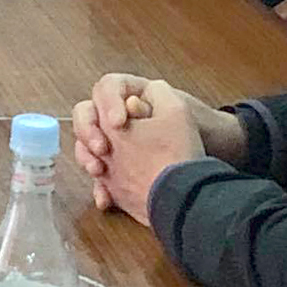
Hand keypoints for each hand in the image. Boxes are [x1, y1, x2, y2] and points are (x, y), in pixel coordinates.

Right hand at [73, 74, 244, 218]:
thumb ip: (153, 98)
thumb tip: (130, 102)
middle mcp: (119, 120)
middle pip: (87, 115)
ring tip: (98, 171)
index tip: (119, 123)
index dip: (107, 102)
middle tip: (102, 149)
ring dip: (87, 157)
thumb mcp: (177, 112)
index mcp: (133, 98)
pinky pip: (99, 177)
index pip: (106, 88)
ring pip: (86, 146)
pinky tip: (105, 198)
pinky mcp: (116, 174)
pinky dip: (101, 188)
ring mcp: (114, 148)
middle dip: (88, 131)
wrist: (200, 181)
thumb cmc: (192, 141)